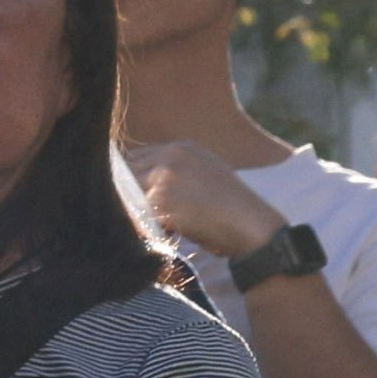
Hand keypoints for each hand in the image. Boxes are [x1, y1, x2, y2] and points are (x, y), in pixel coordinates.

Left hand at [117, 141, 286, 263]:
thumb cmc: (231, 206)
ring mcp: (164, 177)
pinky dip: (137, 223)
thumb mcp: (206, 170)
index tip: (130, 195)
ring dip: (130, 209)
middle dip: (125, 192)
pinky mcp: (160, 200)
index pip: (136, 156)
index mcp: (182, 147)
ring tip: (147, 222)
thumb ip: (176, 168)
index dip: (130, 177)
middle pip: (126, 171)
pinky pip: (133, 211)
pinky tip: (153, 230)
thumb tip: (142, 177)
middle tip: (132, 212)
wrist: (251, 225)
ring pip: (126, 192)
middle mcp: (170, 156)